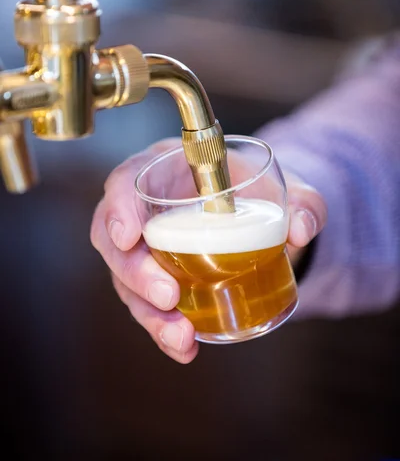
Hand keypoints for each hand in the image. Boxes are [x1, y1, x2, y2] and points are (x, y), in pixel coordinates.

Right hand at [90, 138, 326, 363]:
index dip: (119, 207)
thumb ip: (304, 201)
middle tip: (168, 296)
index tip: (129, 236)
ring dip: (148, 313)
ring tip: (180, 336)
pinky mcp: (158, 279)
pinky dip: (163, 330)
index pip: (126, 180)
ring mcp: (149, 249)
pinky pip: (149, 306)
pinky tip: (186, 348)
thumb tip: (301, 229)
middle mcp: (148, 211)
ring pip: (127, 282)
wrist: (260, 213)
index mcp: (166, 170)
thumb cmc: (259, 190)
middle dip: (135, 273)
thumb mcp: (287, 186)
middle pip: (117, 241)